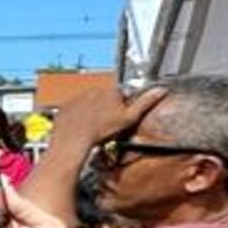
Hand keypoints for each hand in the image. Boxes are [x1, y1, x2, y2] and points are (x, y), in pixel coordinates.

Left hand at [51, 82, 168, 152]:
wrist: (74, 138)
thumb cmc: (103, 129)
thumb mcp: (129, 118)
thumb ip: (145, 103)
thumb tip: (162, 89)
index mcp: (111, 91)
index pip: (120, 96)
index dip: (120, 108)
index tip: (117, 118)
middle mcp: (94, 90)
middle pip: (103, 98)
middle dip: (105, 108)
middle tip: (105, 125)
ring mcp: (78, 97)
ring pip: (88, 103)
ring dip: (90, 112)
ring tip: (91, 128)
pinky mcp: (65, 106)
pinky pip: (73, 110)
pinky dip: (76, 116)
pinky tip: (79, 128)